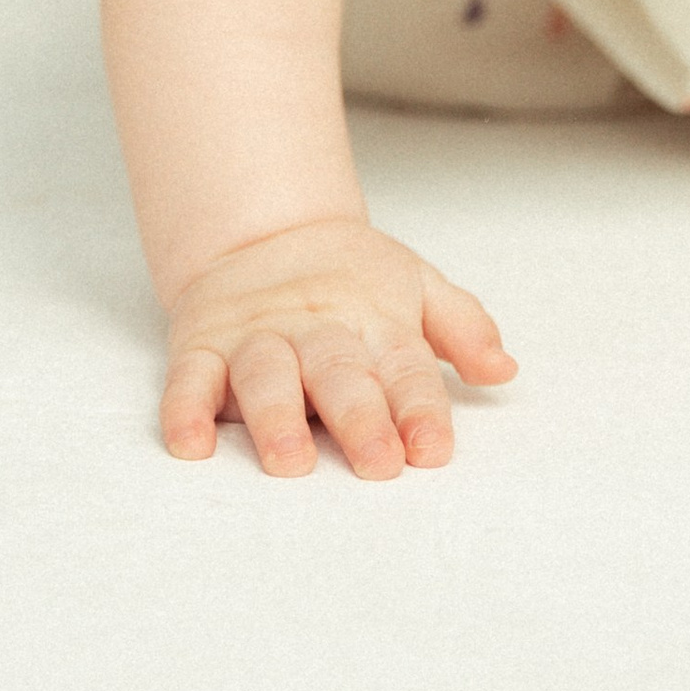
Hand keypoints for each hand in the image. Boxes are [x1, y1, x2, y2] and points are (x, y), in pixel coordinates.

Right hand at [160, 215, 515, 478]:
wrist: (261, 228)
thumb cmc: (348, 278)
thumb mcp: (415, 286)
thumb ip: (461, 328)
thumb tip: (505, 370)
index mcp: (374, 322)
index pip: (405, 367)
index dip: (420, 408)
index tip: (433, 449)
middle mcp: (315, 331)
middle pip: (339, 374)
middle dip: (359, 418)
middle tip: (378, 462)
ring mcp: (256, 338)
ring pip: (265, 376)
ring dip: (275, 418)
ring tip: (290, 461)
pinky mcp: (202, 345)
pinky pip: (189, 379)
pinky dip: (184, 410)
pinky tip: (190, 443)